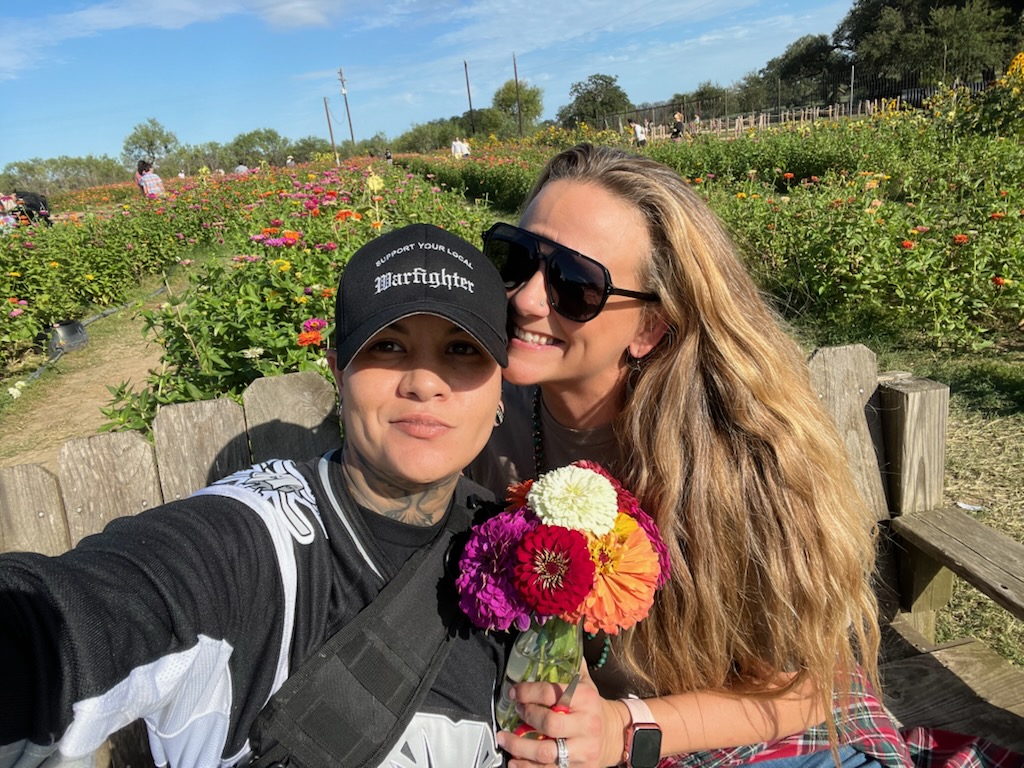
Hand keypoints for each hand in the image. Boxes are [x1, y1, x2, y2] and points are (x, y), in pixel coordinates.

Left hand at [496, 662, 625, 766]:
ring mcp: (583, 749)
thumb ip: (570, 665)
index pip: (553, 694)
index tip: (514, 693)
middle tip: (514, 713)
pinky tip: (514, 761)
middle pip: (550, 723)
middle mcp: (587, 724)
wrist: (615, 735)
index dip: (528, 692)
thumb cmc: (592, 706)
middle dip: (526, 717)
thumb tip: (555, 637)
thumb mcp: (586, 683)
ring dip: (519, 747)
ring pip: (547, 752)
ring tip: (503, 739)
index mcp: (586, 699)